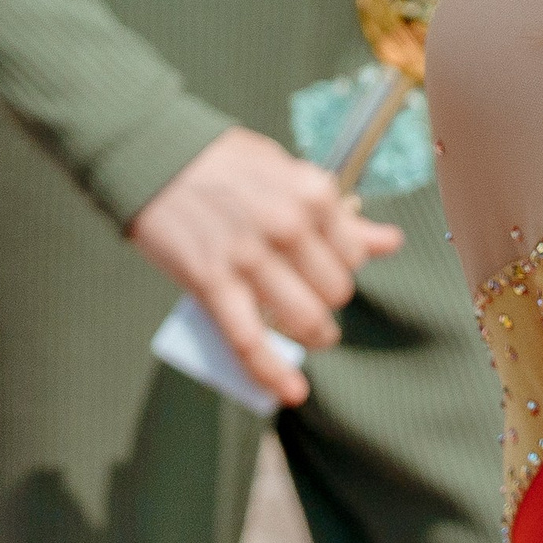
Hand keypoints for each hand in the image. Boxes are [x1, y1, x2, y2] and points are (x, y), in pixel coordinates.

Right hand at [130, 129, 400, 410]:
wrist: (151, 152)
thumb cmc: (221, 162)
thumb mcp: (287, 172)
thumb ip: (339, 213)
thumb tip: (391, 242)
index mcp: (312, 193)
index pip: (354, 255)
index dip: (341, 268)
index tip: (324, 269)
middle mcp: (289, 226)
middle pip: (334, 292)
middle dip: (327, 301)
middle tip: (310, 297)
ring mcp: (250, 257)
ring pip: (304, 320)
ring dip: (313, 335)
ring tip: (311, 335)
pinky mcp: (212, 283)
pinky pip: (250, 341)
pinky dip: (272, 372)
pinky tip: (291, 390)